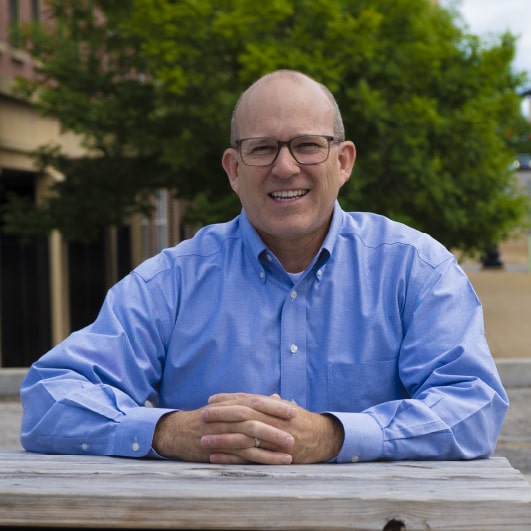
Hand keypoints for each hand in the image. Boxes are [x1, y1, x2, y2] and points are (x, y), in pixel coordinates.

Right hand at [151, 394, 295, 463]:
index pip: (255, 402)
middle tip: (296, 424)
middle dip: (276, 421)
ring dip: (272, 441)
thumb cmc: (206, 419)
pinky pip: (244, 455)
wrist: (178, 432)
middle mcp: (228, 417)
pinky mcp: (221, 450)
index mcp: (231, 405)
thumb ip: (252, 402)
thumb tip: (274, 396)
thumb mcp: (227, 406)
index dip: (274, 406)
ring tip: (291, 446)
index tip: (292, 409)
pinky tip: (277, 461)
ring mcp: (224, 433)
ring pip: (251, 436)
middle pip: (255, 417)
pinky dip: (262, 457)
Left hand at [202, 393, 343, 463]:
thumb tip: (265, 396)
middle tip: (202, 415)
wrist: (324, 438)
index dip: (227, 399)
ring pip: (242, 437)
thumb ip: (274, 403)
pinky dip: (230, 458)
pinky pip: (248, 457)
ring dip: (221, 439)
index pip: (246, 400)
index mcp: (273, 407)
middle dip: (220, 415)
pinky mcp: (273, 456)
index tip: (211, 400)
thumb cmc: (304, 421)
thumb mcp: (288, 408)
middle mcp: (271, 420)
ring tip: (203, 440)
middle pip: (241, 416)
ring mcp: (272, 439)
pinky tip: (215, 458)